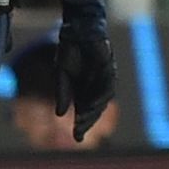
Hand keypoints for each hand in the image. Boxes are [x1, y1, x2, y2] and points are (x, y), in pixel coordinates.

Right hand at [53, 18, 114, 141]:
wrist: (77, 29)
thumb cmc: (69, 51)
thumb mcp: (61, 74)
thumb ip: (62, 93)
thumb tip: (59, 114)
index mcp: (83, 91)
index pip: (83, 113)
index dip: (81, 126)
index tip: (77, 139)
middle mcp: (94, 88)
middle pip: (94, 110)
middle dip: (87, 122)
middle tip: (80, 132)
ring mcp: (103, 80)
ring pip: (102, 101)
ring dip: (94, 112)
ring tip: (85, 121)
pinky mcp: (109, 70)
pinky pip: (108, 87)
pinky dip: (101, 97)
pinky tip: (93, 105)